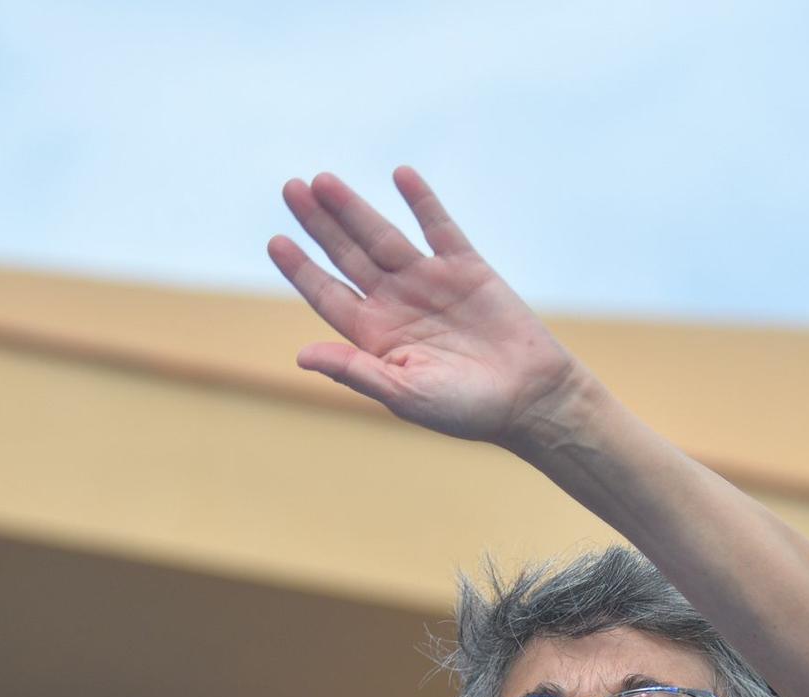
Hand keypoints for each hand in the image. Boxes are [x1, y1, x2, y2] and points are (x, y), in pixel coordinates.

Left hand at [268, 168, 584, 448]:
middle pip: (347, 255)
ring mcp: (430, 281)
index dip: (301, 268)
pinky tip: (400, 175)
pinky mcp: (467, 268)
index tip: (276, 241)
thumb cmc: (466, 408)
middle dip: (319, 223)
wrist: (531, 398)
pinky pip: (438, 227)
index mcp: (376, 335)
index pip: (328, 293)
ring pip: (383, 236)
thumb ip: (355, 371)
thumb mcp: (404, 394)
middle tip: (291, 189)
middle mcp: (397, 303)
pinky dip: (420, 202)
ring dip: (354, 208)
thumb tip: (301, 355)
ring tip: (324, 181)